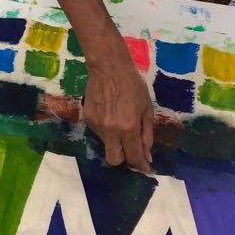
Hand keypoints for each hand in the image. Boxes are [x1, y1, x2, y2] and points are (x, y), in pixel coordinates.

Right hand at [83, 41, 153, 171]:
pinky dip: (106, 130)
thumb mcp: (147, 109)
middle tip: (130, 149)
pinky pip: (98, 133)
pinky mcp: (87, 118)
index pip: (134, 157)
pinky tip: (109, 114)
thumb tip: (147, 156)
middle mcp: (110, 130)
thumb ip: (147, 135)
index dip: (141, 165)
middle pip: (114, 160)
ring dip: (115, 141)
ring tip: (119, 122)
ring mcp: (96, 125)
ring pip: (106, 145)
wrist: (108, 68)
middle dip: (124, 159)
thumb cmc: (133, 85)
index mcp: (128, 128)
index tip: (145, 166)